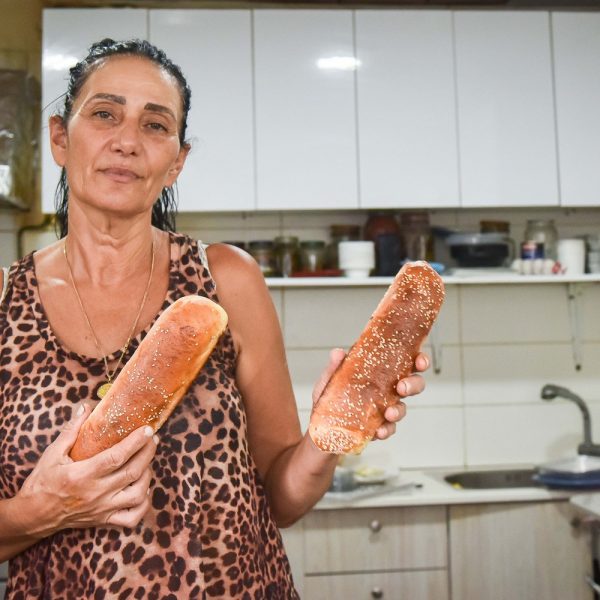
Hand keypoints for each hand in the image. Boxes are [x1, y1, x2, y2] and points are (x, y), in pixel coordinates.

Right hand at [16, 403, 157, 536]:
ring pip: (137, 495)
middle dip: (148, 453)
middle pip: (132, 472)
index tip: (147, 429)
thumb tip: (85, 406)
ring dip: (148, 476)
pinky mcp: (103, 520)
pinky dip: (143, 504)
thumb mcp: (53, 453)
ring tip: (147, 461)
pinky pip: (131, 518)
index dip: (135, 442)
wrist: (32, 516)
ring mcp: (102, 509)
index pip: (117, 457)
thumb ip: (71, 429)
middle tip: (153, 439)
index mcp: (82, 475)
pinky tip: (143, 490)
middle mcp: (95, 493)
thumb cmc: (42, 482)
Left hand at [312, 349, 429, 440]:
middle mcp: (386, 388)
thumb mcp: (329, 380)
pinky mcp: (379, 426)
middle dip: (414, 384)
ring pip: (403, 407)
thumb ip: (334, 366)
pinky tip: (379, 431)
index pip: (405, 362)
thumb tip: (338, 352)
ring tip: (389, 414)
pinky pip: (389, 428)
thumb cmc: (328, 398)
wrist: (320, 428)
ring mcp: (384, 408)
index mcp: (379, 371)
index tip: (419, 361)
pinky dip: (387, 430)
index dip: (418, 360)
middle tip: (402, 388)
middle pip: (412, 383)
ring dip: (399, 411)